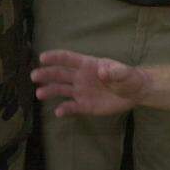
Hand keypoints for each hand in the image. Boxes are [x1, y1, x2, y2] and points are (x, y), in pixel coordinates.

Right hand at [31, 50, 147, 117]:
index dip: (56, 57)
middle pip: (60, 74)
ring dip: (50, 91)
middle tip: (34, 76)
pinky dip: (64, 110)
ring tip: (39, 94)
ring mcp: (82, 91)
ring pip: (62, 90)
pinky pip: (72, 107)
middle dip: (47, 74)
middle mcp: (81, 77)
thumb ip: (115, 72)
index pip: (69, 59)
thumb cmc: (128, 78)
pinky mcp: (85, 105)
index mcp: (88, 65)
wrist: (134, 93)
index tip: (42, 57)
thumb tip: (103, 72)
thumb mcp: (125, 73)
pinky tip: (58, 112)